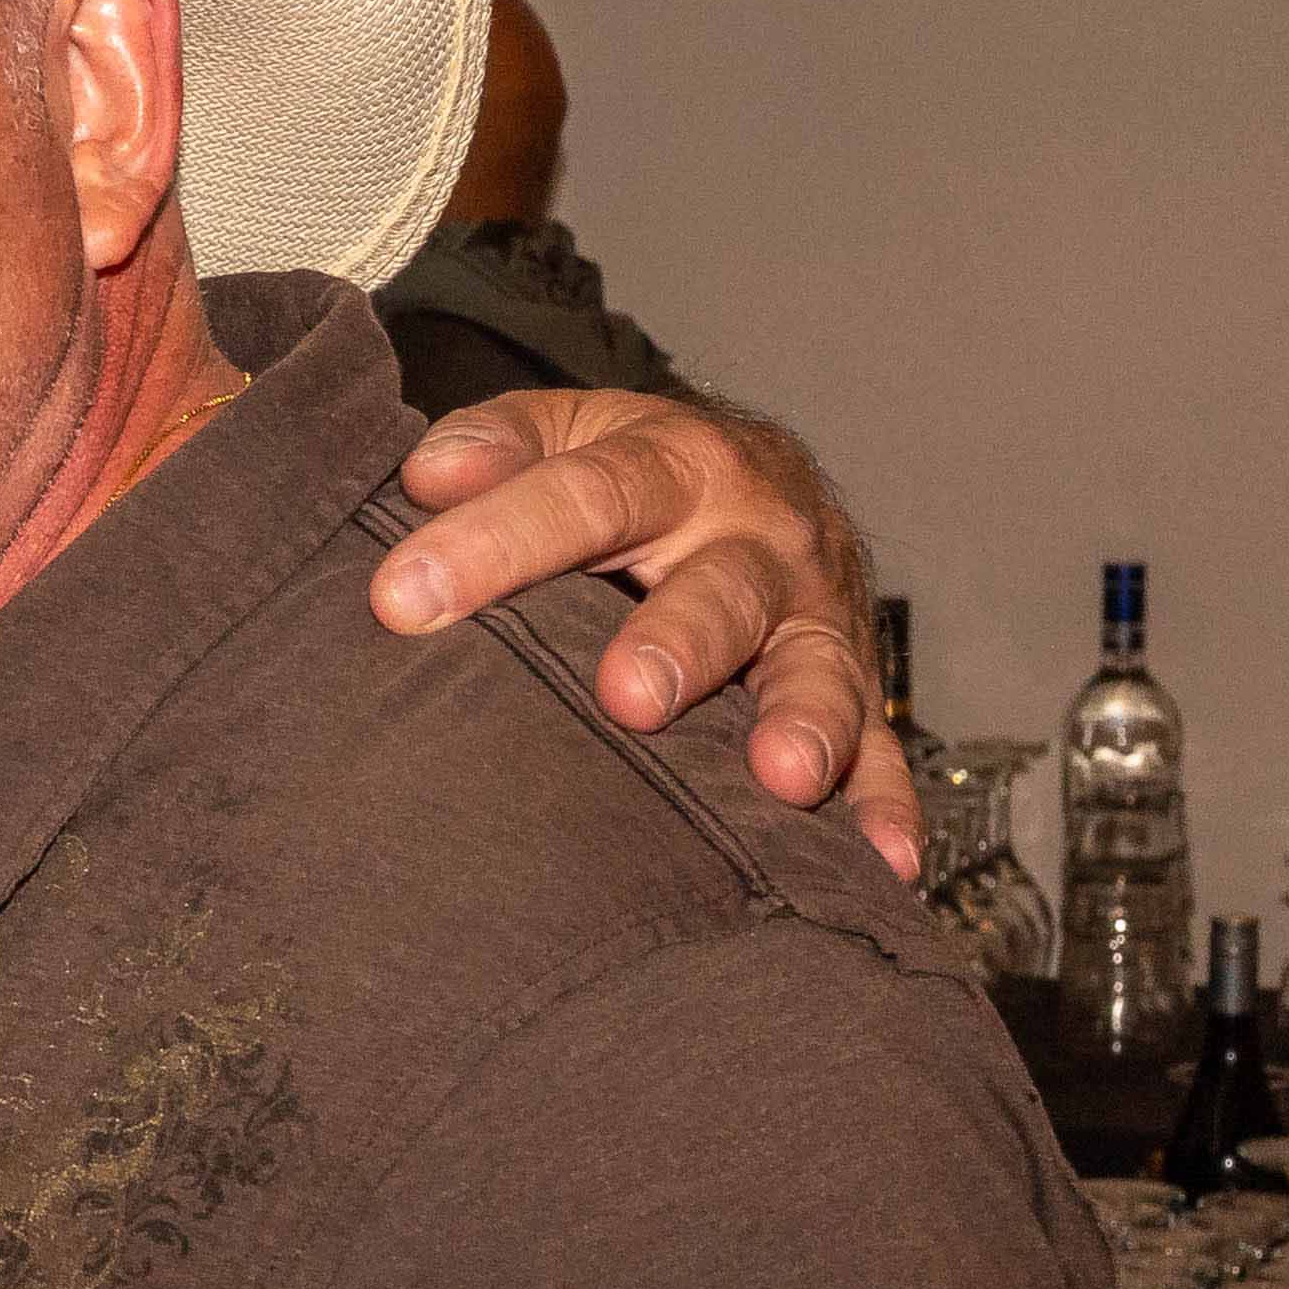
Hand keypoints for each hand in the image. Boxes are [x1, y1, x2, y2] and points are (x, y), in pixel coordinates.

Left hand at [375, 388, 910, 876]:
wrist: (763, 477)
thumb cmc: (638, 472)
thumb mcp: (570, 430)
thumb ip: (499, 443)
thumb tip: (430, 477)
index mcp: (676, 465)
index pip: (582, 496)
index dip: (494, 543)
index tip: (404, 599)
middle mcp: (759, 538)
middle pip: (720, 590)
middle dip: (677, 643)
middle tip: (627, 698)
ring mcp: (814, 618)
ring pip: (817, 668)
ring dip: (805, 721)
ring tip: (783, 775)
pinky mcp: (854, 686)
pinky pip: (880, 752)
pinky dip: (883, 804)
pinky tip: (883, 859)